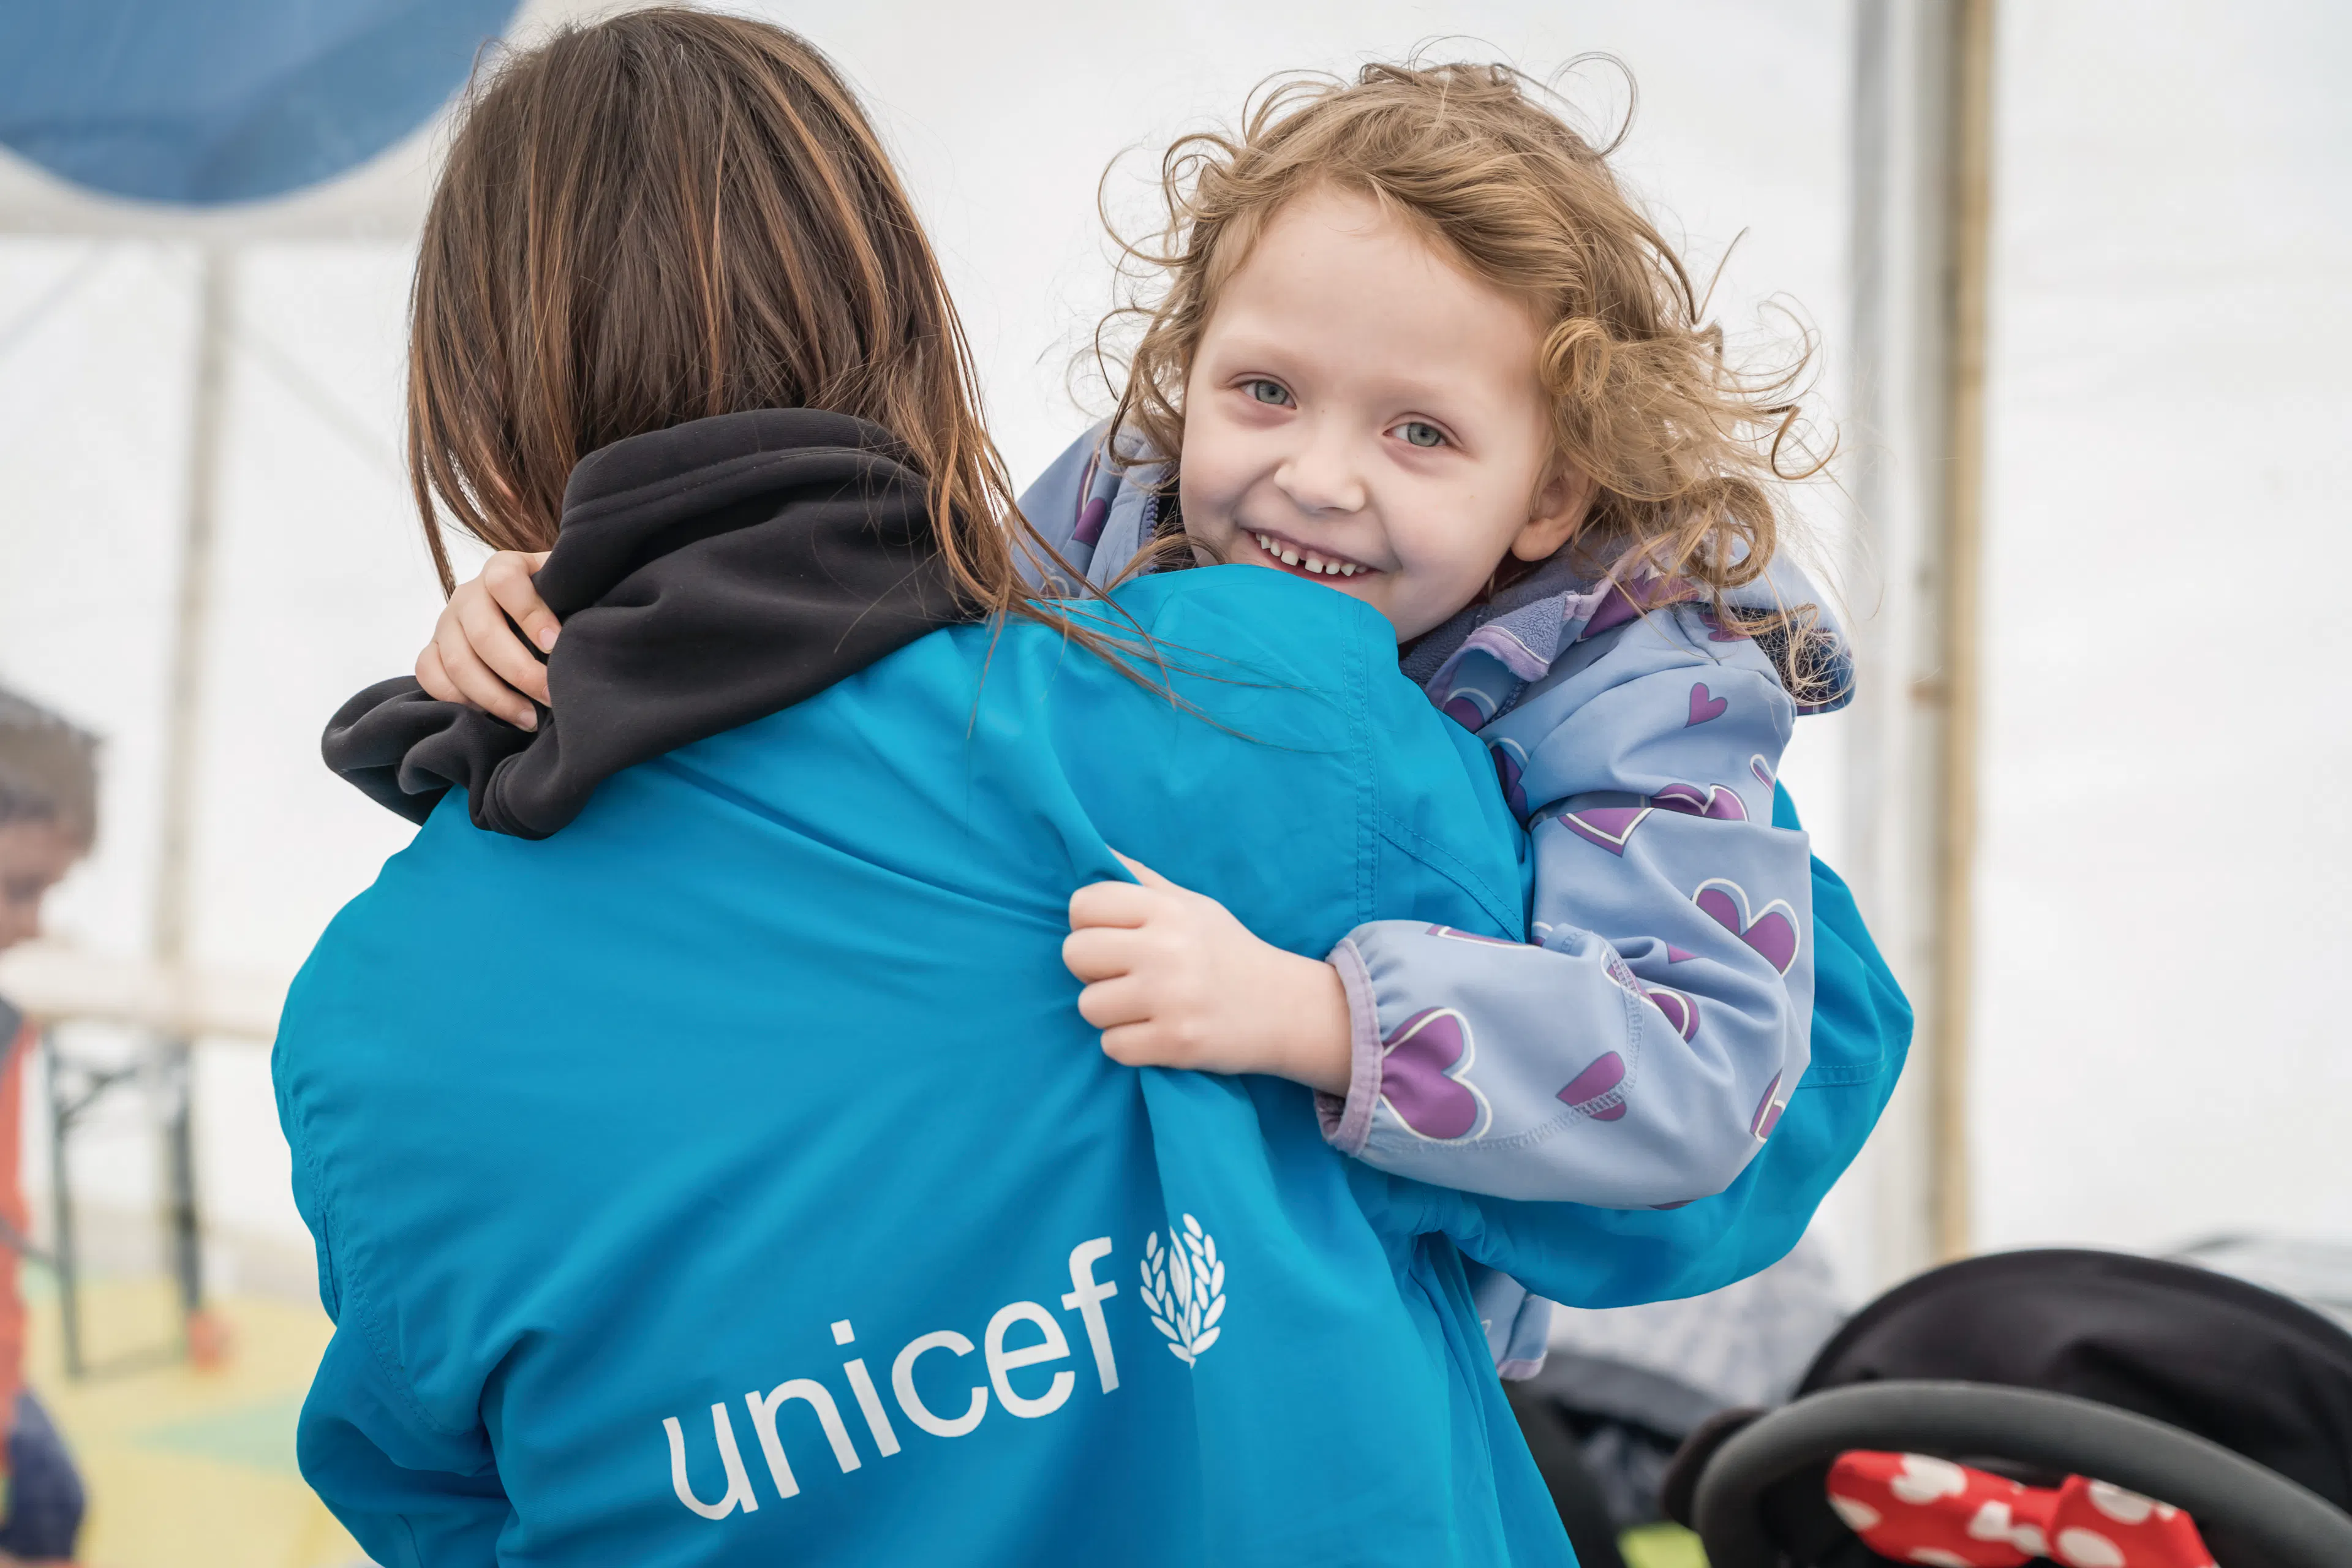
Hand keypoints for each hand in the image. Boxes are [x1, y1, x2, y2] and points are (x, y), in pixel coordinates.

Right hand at [415, 550, 557, 729]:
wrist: (525, 610)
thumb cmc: (555, 603)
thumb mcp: (566, 591)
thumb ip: (573, 599)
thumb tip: (593, 633)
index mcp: (503, 567)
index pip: (505, 581)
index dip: (530, 613)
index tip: (556, 645)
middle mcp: (468, 593)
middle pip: (483, 633)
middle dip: (521, 672)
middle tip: (551, 696)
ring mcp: (446, 622)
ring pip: (458, 662)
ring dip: (496, 697)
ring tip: (530, 718)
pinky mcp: (432, 649)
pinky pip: (430, 675)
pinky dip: (459, 700)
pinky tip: (492, 715)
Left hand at [1062, 852, 1351, 1094]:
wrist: (1286, 1007)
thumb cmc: (1227, 951)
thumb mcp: (1191, 904)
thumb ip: (1140, 879)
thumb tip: (1092, 846)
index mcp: (1167, 909)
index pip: (1084, 903)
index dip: (1088, 925)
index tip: (1112, 939)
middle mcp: (1167, 948)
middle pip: (1074, 953)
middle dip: (1091, 969)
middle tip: (1122, 976)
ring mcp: (1171, 997)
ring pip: (1088, 1006)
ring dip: (1109, 1013)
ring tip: (1143, 1007)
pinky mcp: (1176, 1042)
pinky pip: (1111, 1047)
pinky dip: (1128, 1046)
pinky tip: (1154, 1033)